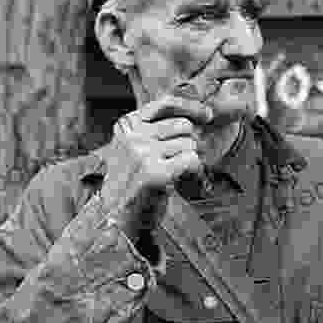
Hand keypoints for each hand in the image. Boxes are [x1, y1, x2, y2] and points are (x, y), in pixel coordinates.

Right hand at [100, 95, 212, 239]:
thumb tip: (197, 117)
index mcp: (126, 126)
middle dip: (190, 143)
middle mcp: (132, 136)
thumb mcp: (135, 149)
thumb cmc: (131, 184)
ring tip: (178, 174)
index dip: (190, 108)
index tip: (207, 115)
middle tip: (185, 161)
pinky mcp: (155, 173)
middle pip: (182, 125)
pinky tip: (185, 181)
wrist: (116, 218)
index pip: (164, 104)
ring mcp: (142, 154)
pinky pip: (191, 160)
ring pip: (189, 144)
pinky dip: (195, 171)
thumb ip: (156, 131)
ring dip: (191, 161)